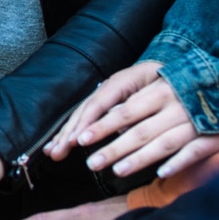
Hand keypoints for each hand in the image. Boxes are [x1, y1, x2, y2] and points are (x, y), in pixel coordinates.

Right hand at [46, 62, 162, 160]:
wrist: (166, 66)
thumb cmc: (165, 81)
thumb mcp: (158, 91)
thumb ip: (140, 107)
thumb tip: (122, 128)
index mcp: (120, 82)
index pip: (98, 105)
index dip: (86, 123)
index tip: (76, 141)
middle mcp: (107, 87)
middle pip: (83, 111)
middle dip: (68, 133)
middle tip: (56, 153)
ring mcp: (103, 93)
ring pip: (80, 114)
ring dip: (65, 134)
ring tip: (52, 151)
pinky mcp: (104, 100)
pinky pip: (85, 115)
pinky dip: (73, 130)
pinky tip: (63, 141)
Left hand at [77, 78, 218, 178]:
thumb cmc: (186, 88)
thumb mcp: (160, 86)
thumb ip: (137, 102)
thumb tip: (109, 115)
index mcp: (160, 92)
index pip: (125, 111)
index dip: (103, 125)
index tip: (81, 139)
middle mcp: (175, 107)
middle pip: (140, 131)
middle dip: (114, 148)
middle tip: (91, 163)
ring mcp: (194, 123)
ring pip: (163, 144)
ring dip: (139, 159)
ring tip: (116, 171)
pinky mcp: (212, 138)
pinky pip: (193, 153)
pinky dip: (177, 162)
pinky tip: (161, 174)